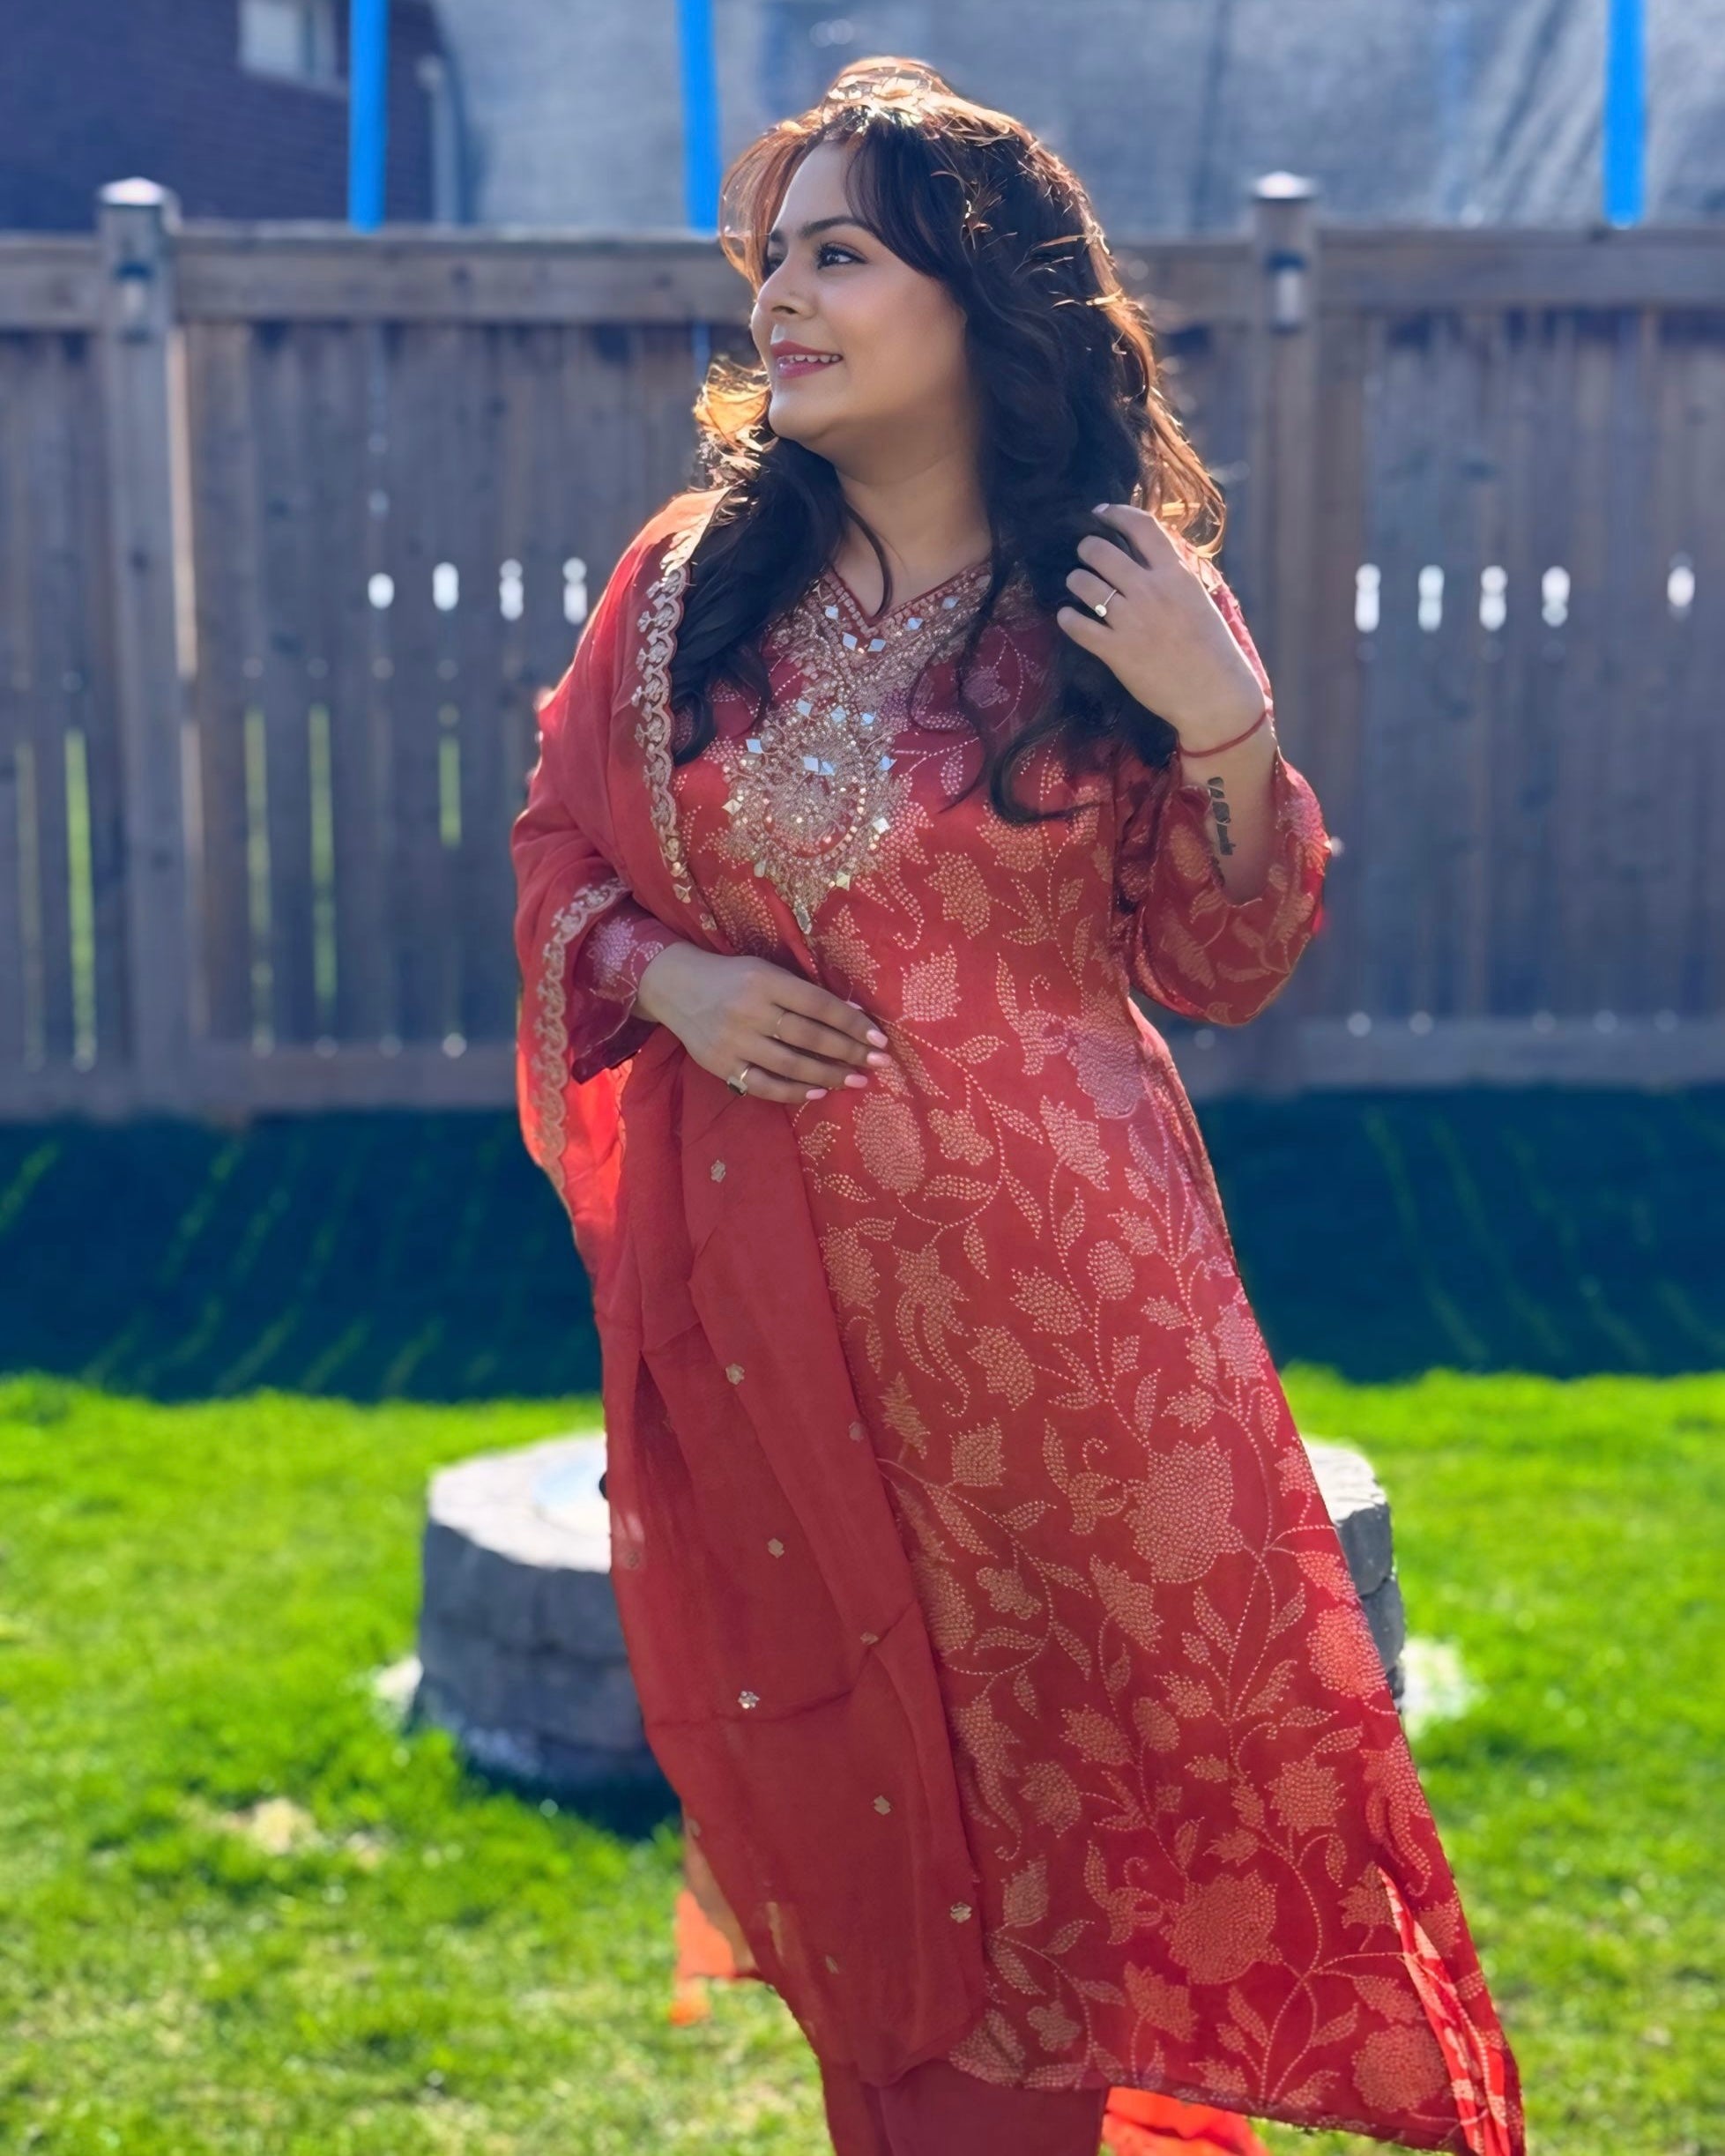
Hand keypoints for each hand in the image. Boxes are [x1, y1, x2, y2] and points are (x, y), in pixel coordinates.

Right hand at [635, 944, 891, 1104]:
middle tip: (878, 1063)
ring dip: (828, 1075)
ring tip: (856, 1080)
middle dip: (848, 1052)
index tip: (878, 1038)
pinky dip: (793, 1092)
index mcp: (764, 981)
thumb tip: (855, 1016)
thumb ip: (804, 992)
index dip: (850, 1023)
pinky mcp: (720, 1065)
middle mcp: (748, 1010)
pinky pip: (763, 1085)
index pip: (817, 1004)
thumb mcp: (766, 971)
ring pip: (789, 1064)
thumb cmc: (733, 977)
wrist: (676, 987)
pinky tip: (818, 1093)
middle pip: (808, 1037)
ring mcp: (733, 1041)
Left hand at [1056, 503, 1267, 747]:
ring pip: (1085, 584)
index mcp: (1176, 575)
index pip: (1142, 527)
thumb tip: (1150, 558)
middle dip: (1087, 549)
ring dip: (1075, 580)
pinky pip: (1078, 626)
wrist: (1214, 694)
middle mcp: (1150, 591)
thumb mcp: (1199, 600)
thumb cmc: (1213, 649)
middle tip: (1084, 555)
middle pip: (1102, 551)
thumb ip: (1173, 578)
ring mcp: (1131, 620)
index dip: (1116, 513)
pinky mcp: (1115, 651)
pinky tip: (1068, 617)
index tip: (1101, 512)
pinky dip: (1067, 618)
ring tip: (1076, 585)